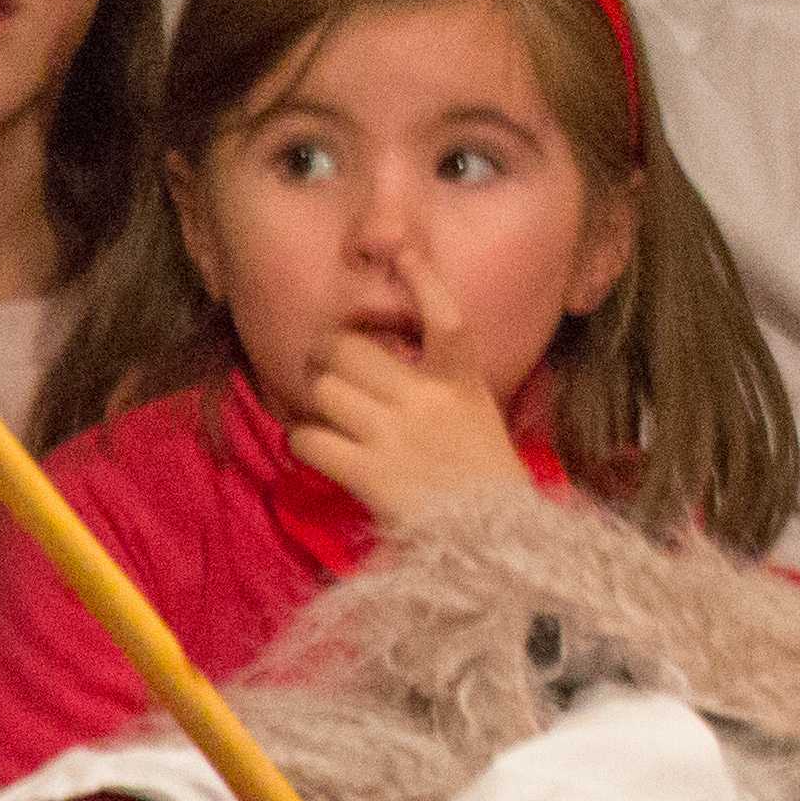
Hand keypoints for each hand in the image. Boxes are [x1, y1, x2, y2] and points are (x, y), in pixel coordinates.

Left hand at [286, 253, 533, 525]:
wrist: (495, 547)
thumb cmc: (483, 482)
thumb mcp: (477, 418)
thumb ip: (441, 386)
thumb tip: (385, 366)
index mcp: (463, 384)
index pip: (448, 318)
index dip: (424, 281)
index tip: (404, 253)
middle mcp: (427, 402)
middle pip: (351, 349)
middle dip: (329, 352)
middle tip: (326, 364)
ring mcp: (396, 437)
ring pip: (325, 390)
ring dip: (316, 399)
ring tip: (324, 413)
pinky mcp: (370, 474)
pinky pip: (310, 438)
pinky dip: (304, 441)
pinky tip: (318, 448)